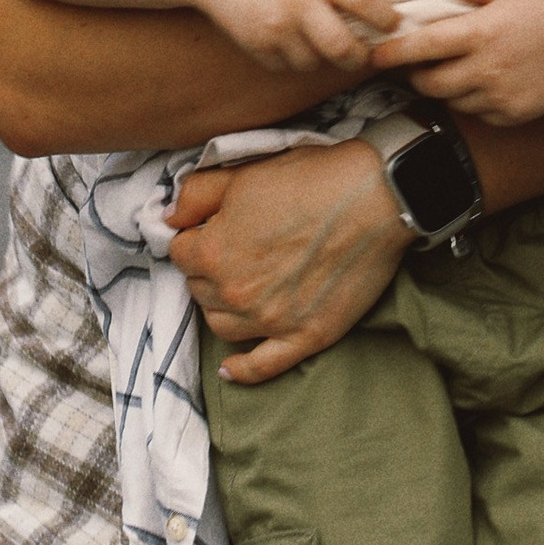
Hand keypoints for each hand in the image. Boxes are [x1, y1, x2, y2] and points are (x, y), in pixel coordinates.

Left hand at [166, 139, 408, 383]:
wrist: (374, 198)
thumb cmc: (310, 180)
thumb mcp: (243, 174)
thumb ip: (196, 195)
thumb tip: (169, 217)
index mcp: (213, 252)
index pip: (180, 253)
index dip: (196, 236)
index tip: (213, 228)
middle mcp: (235, 293)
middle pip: (199, 290)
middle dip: (208, 270)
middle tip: (234, 250)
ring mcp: (269, 321)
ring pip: (222, 326)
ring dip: (222, 308)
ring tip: (239, 289)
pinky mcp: (304, 337)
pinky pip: (262, 366)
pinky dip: (243, 370)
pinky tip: (231, 368)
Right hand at [176, 0, 398, 73]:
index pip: (365, 2)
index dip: (385, 18)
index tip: (392, 23)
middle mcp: (300, 2)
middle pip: (343, 48)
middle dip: (359, 56)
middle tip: (362, 52)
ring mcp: (276, 27)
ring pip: (314, 62)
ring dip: (323, 58)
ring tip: (324, 45)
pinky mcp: (256, 44)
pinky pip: (285, 66)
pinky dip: (293, 60)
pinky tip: (293, 43)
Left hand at [401, 0, 543, 127]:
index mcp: (482, 32)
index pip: (421, 47)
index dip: (392, 53)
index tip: (373, 54)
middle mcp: (487, 70)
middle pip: (428, 82)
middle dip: (415, 73)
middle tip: (416, 60)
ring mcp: (500, 98)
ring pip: (451, 100)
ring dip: (444, 86)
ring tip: (455, 65)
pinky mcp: (513, 117)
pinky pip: (477, 113)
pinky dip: (472, 100)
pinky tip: (486, 80)